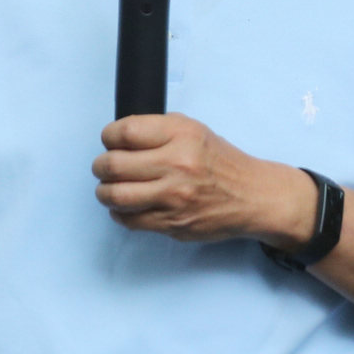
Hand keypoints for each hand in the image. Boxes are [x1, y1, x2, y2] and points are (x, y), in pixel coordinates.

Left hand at [92, 114, 314, 243]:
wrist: (252, 196)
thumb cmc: (222, 163)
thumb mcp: (195, 130)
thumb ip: (159, 130)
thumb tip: (120, 137)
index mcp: (182, 135)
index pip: (125, 131)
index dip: (109, 136)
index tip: (110, 141)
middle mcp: (177, 164)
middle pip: (113, 164)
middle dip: (100, 166)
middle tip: (103, 167)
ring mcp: (174, 197)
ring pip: (116, 196)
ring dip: (104, 192)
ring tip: (109, 188)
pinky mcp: (173, 223)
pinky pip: (129, 220)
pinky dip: (120, 213)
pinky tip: (126, 206)